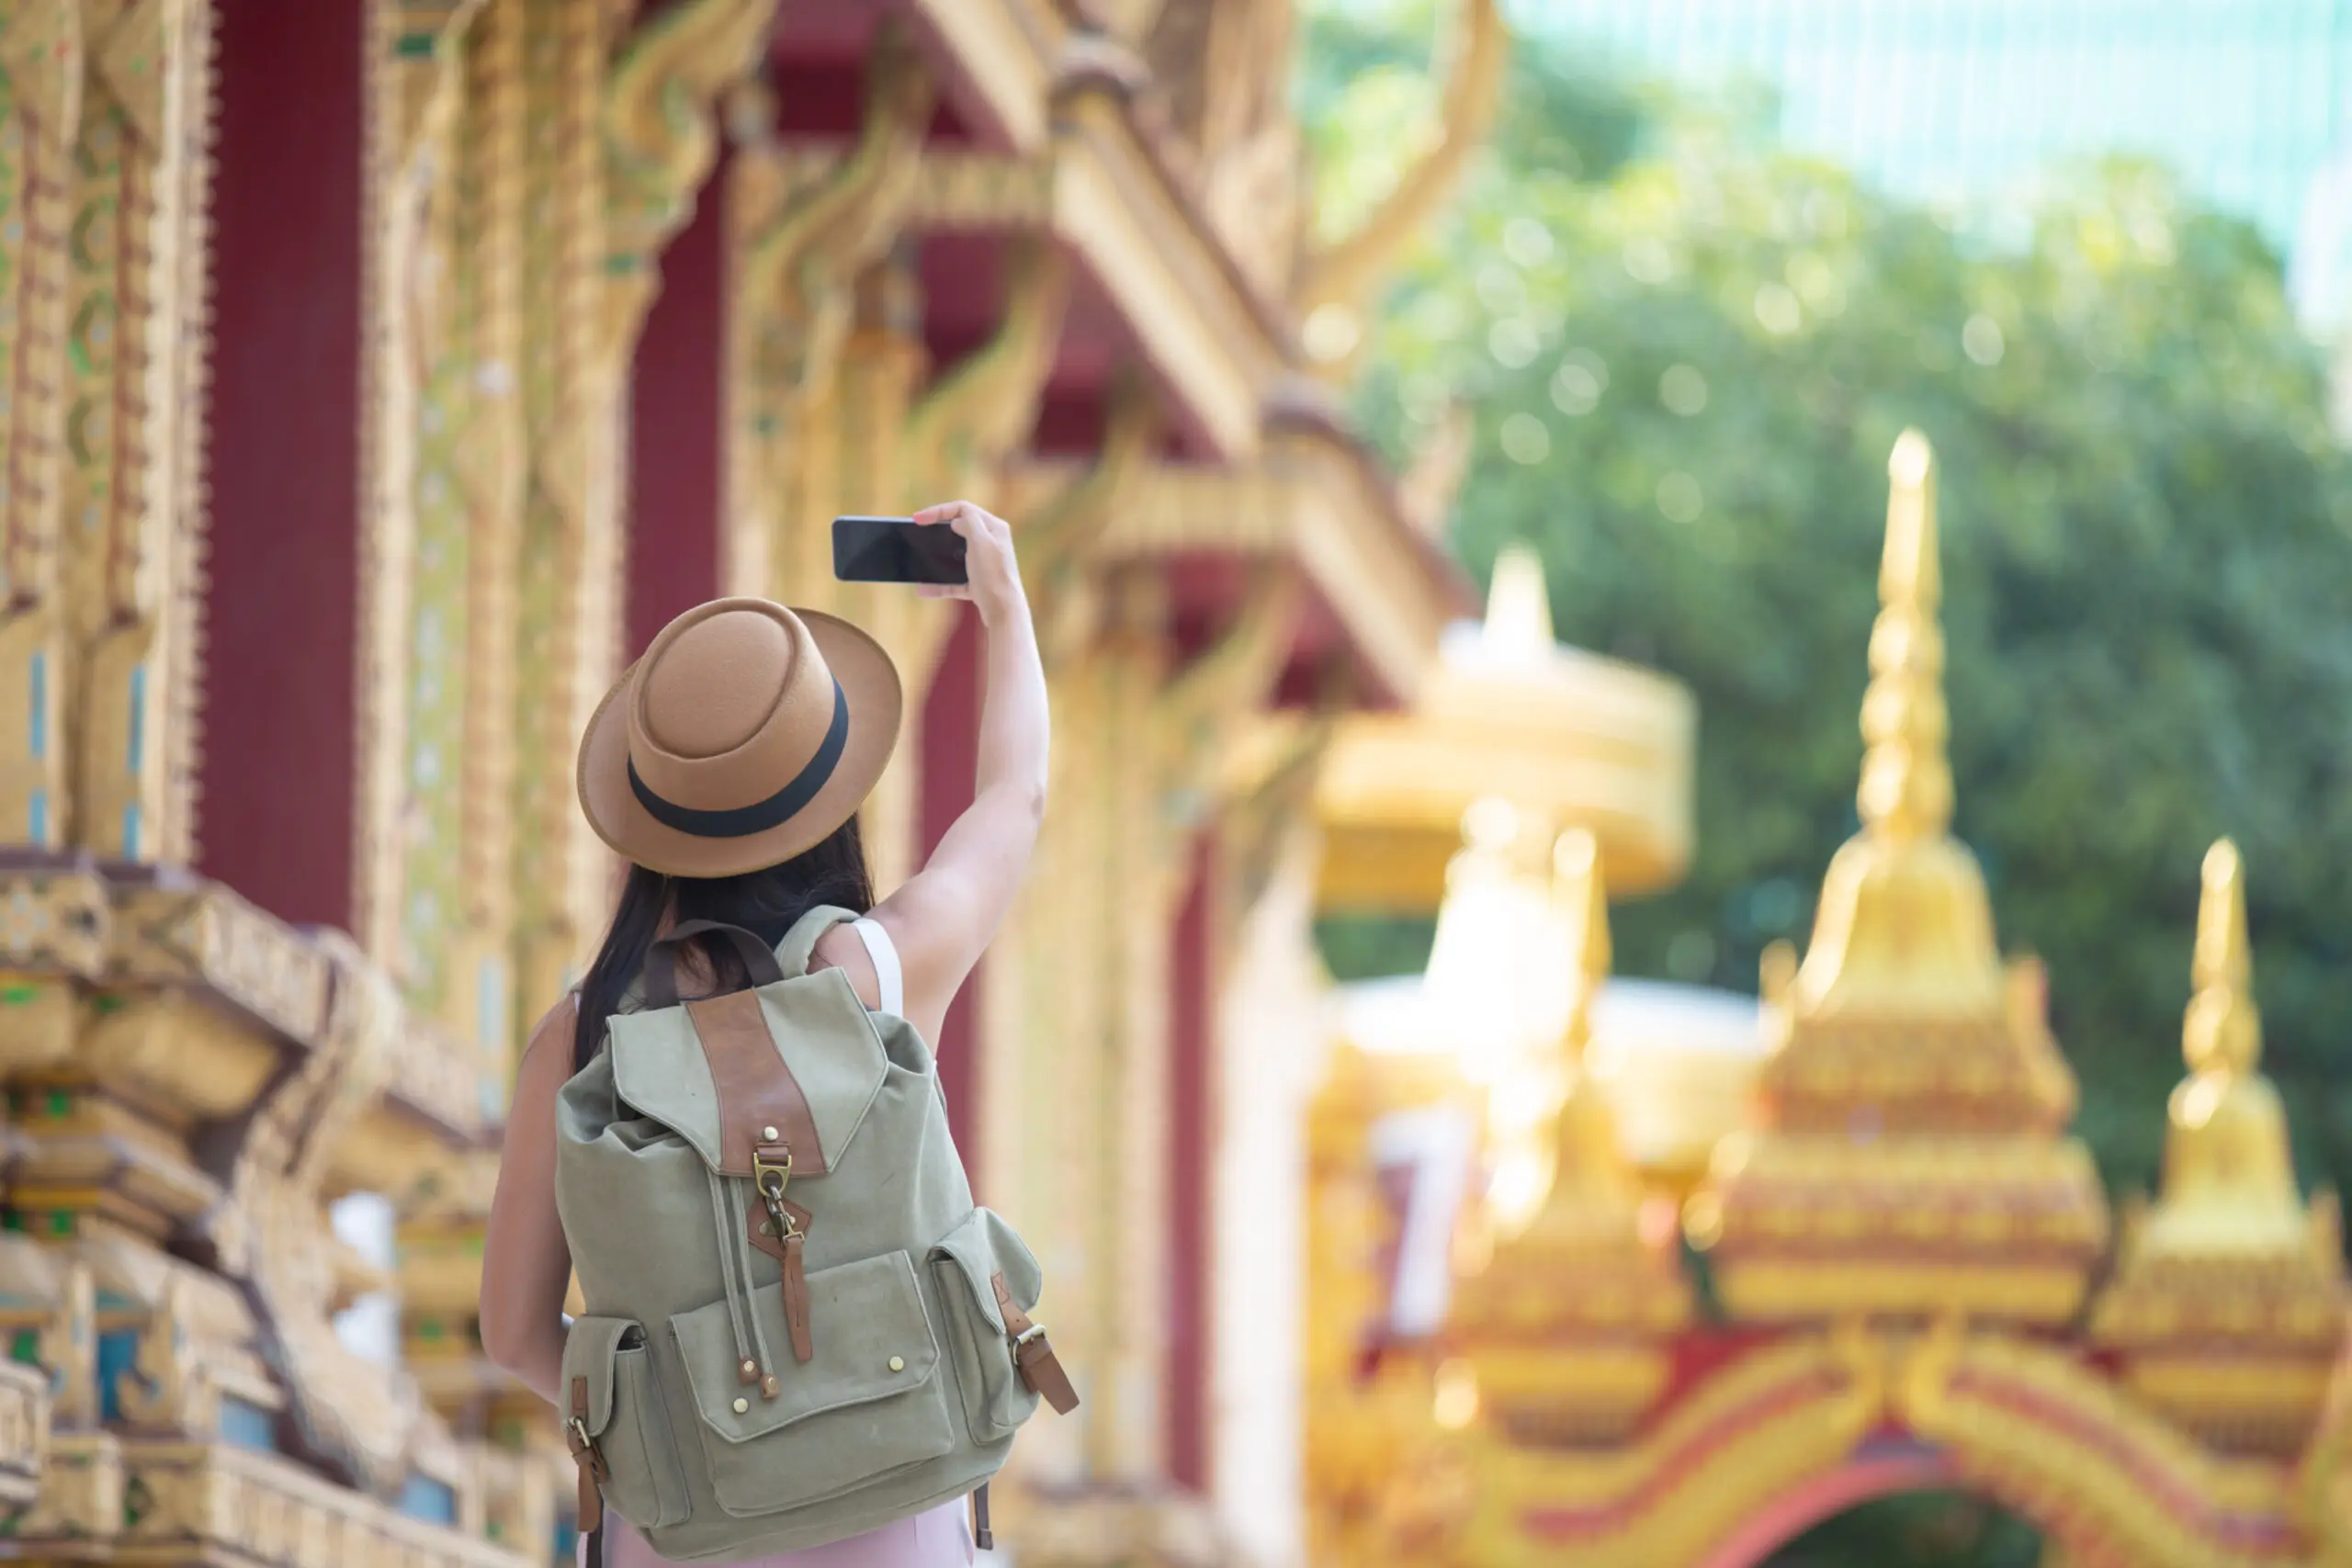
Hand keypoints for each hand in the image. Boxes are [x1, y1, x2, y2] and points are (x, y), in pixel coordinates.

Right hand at [911, 501, 1027, 628]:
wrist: (1004, 613)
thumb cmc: (994, 575)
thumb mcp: (980, 542)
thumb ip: (969, 524)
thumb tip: (956, 520)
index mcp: (994, 528)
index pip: (963, 509)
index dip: (938, 511)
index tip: (918, 519)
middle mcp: (992, 543)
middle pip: (959, 530)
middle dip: (937, 532)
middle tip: (918, 533)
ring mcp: (985, 564)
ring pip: (955, 556)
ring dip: (936, 559)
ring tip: (919, 561)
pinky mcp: (978, 583)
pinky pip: (954, 580)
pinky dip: (939, 584)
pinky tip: (923, 589)